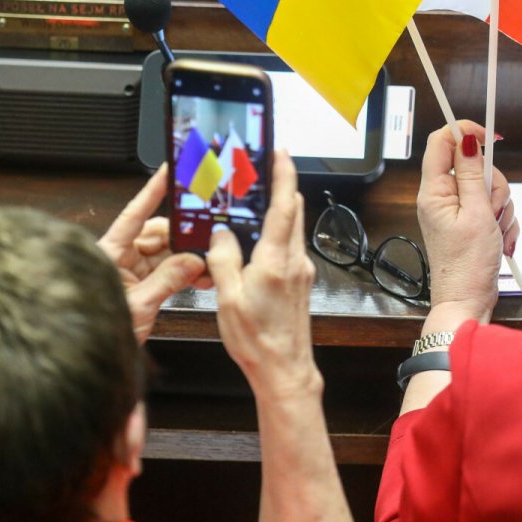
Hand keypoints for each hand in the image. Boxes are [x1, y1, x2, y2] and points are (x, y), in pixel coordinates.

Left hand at [98, 165, 208, 343]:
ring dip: (187, 257)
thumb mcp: (137, 306)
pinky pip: (167, 271)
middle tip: (204, 239)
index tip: (168, 172)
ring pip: (165, 253)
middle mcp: (120, 258)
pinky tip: (199, 276)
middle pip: (156, 234)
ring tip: (205, 264)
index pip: (133, 215)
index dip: (152, 192)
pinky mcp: (141, 287)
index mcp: (109, 253)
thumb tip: (191, 260)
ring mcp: (131, 272)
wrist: (88, 359)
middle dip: (182, 236)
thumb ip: (166, 281)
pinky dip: (184, 272)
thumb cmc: (92, 330)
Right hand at [209, 151, 321, 400]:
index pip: (285, 204)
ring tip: (251, 204)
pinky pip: (287, 247)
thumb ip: (223, 258)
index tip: (279, 150)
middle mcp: (295, 261)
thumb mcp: (227, 297)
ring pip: (290, 229)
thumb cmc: (258, 340)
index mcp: (277, 259)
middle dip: (279, 186)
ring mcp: (300, 271)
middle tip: (259, 170)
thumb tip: (221, 232)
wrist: (284, 370)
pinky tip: (254, 243)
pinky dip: (274, 235)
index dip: (283, 173)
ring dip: (275, 211)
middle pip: (292, 210)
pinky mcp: (299, 282)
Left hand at [416, 122, 516, 323]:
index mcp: (434, 191)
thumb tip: (466, 139)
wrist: (468, 300)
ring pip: (489, 187)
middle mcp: (442, 197)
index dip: (464, 132)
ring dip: (500, 208)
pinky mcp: (471, 222)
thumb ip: (473, 173)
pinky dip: (502, 222)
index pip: (441, 142)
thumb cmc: (467, 265)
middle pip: (474, 165)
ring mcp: (457, 210)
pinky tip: (499, 240)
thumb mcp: (476, 213)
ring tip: (494, 232)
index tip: (490, 137)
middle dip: (493, 186)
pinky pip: (493, 207)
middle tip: (491, 210)